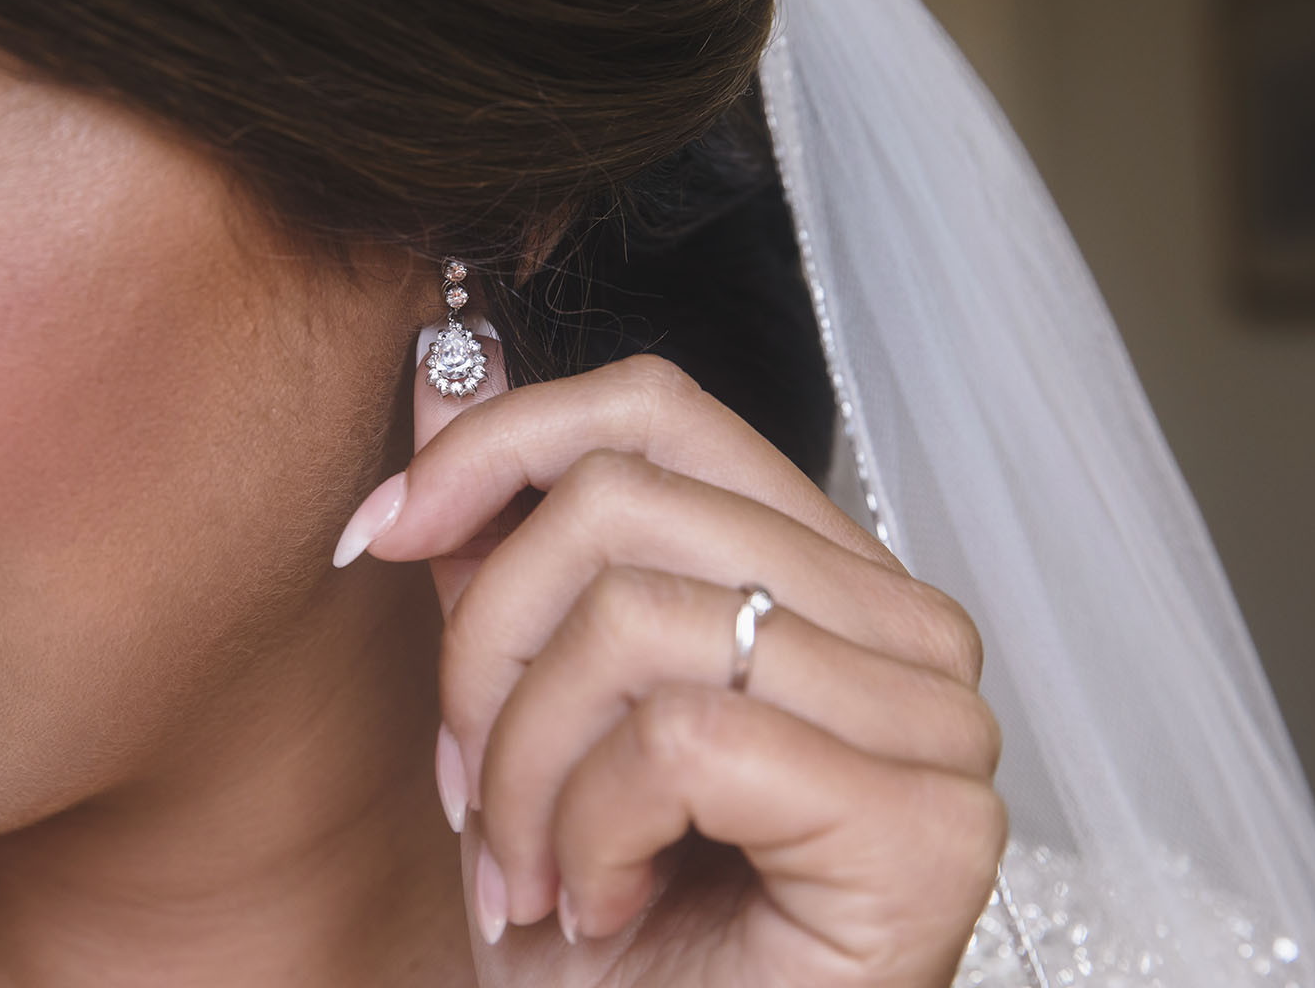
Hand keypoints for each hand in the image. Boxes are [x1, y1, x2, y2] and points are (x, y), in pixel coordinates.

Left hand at [343, 342, 1005, 986]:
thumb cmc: (612, 931)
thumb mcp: (525, 713)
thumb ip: (508, 549)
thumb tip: (444, 383)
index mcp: (823, 577)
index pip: (658, 409)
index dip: (497, 444)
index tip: (379, 533)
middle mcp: (902, 625)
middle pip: (622, 505)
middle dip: (486, 656)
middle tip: (465, 789)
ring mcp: (935, 721)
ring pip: (635, 619)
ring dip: (524, 771)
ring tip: (529, 870)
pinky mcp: (925, 824)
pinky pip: (681, 739)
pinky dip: (589, 835)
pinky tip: (600, 906)